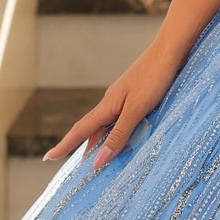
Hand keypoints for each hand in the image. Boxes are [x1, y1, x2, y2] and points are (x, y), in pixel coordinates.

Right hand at [41, 37, 184, 169]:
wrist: (171, 50)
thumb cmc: (154, 78)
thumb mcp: (136, 110)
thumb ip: (119, 135)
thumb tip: (97, 162)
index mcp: (107, 105)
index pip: (81, 130)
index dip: (65, 145)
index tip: (48, 158)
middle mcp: (112, 102)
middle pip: (93, 129)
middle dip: (84, 148)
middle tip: (80, 170)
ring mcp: (124, 97)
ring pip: (108, 124)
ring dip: (103, 141)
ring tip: (101, 159)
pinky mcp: (138, 94)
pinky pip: (122, 118)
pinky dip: (119, 132)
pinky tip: (127, 136)